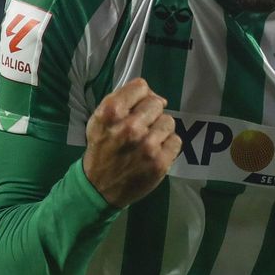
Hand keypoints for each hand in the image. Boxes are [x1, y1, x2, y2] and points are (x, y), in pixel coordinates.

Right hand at [83, 78, 180, 206]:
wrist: (99, 188)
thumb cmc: (102, 149)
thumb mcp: (100, 120)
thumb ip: (123, 101)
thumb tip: (157, 96)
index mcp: (111, 112)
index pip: (141, 86)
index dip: (140, 96)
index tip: (136, 108)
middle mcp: (130, 127)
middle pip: (156, 103)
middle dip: (150, 113)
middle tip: (140, 128)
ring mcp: (147, 145)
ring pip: (168, 121)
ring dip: (160, 130)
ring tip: (147, 141)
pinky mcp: (160, 162)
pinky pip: (176, 140)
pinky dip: (168, 146)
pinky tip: (154, 153)